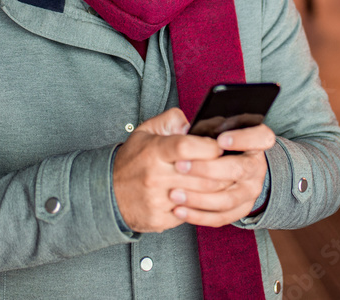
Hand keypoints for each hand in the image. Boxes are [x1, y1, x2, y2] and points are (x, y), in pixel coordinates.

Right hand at [112, 108, 229, 232]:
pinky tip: (208, 198)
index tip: (218, 147)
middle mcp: (155, 177)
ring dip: (219, 189)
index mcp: (154, 152)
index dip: (209, 146)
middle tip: (230, 165)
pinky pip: (192, 213)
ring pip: (201, 196)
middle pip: (201, 175)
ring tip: (225, 181)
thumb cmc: (133, 160)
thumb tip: (192, 124)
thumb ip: (170, 120)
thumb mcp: (146, 131)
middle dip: (222, 170)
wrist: (109, 193)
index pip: (187, 146)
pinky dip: (203, 206)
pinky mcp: (160, 219)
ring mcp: (158, 200)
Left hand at [169, 124, 275, 227]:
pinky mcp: (240, 209)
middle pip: (240, 170)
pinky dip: (198, 216)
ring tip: (174, 194)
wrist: (223, 166)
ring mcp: (250, 190)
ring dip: (199, 198)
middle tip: (180, 166)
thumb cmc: (213, 142)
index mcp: (255, 142)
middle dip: (208, 169)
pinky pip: (221, 217)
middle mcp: (256, 167)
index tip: (220, 140)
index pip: (262, 137)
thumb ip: (202, 126)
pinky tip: (179, 210)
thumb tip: (184, 129)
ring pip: (228, 198)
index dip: (243, 139)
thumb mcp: (212, 128)